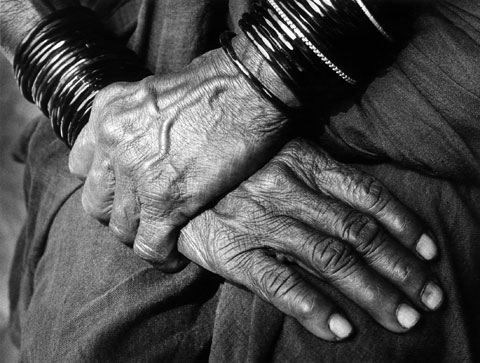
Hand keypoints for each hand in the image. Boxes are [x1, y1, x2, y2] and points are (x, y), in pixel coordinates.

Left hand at [68, 40, 290, 271]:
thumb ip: (136, 121)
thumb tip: (144, 147)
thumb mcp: (156, 91)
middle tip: (146, 217)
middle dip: (119, 214)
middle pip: (96, 203)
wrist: (248, 88)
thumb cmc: (216, 85)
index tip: (126, 191)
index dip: (106, 184)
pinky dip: (163, 257)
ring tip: (164, 236)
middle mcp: (113, 143)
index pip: (80, 166)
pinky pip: (150, 246)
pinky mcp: (167, 199)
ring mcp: (137, 173)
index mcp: (107, 114)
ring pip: (120, 229)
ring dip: (142, 237)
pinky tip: (177, 256)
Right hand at [178, 138, 442, 340]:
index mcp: (303, 162)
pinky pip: (280, 283)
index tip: (428, 252)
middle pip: (356, 234)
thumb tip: (358, 204)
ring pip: (328, 260)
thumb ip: (314, 173)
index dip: (402, 224)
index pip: (366, 194)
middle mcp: (289, 192)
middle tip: (428, 297)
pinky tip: (340, 328)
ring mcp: (263, 224)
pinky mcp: (235, 252)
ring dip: (371, 291)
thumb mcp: (274, 151)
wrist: (173, 174)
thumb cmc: (231, 166)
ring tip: (402, 317)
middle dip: (398, 268)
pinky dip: (313, 307)